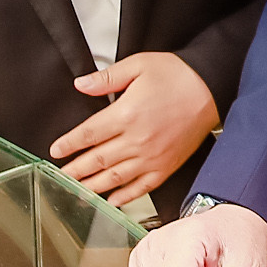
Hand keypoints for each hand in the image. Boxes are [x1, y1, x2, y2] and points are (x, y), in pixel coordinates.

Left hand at [51, 52, 218, 206]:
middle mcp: (137, 140)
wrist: (211, 88)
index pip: (88, 134)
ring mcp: (152, 157)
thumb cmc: (177, 75)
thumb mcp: (138, 65)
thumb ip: (107, 78)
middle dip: (75, 170)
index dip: (69, 144)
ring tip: (77, 191)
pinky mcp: (166, 166)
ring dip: (92, 186)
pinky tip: (112, 200)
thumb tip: (80, 84)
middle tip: (59, 177)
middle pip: (97, 160)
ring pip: (114, 178)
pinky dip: (124, 197)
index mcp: (126, 114)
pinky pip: (141, 187)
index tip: (56, 150)